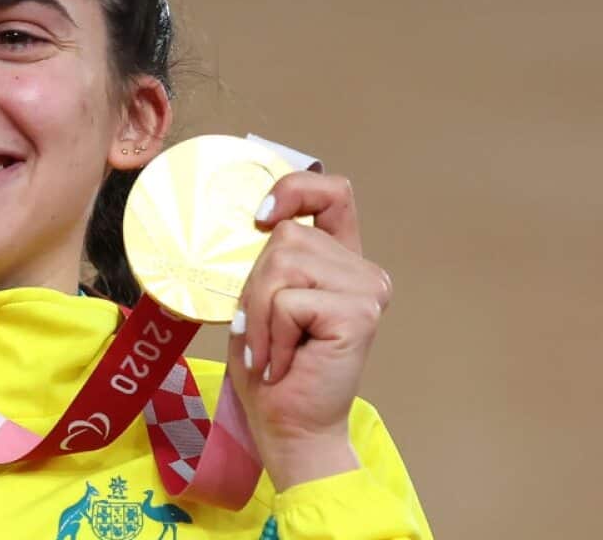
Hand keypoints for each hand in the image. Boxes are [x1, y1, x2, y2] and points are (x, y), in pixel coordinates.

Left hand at [226, 171, 392, 490]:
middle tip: (263, 333)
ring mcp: (366, 289)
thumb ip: (266, 261)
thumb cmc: (270, 368)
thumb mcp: (260, 301)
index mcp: (338, 261)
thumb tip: (248, 223)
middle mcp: (361, 271)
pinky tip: (286, 362)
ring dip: (260, 313)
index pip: (331, 193)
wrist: (289, 427)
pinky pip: (287, 300)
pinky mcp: (359, 312)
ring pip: (282, 264)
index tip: (262, 216)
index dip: (296, 188)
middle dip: (255, 286)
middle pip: (286, 236)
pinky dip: (272, 333)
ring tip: (274, 350)